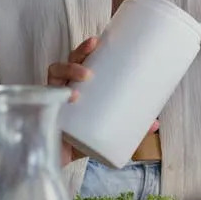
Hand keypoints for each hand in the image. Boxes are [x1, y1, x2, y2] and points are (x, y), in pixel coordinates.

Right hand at [48, 37, 160, 164]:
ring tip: (87, 75)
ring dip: (70, 68)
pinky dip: (57, 93)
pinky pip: (45, 97)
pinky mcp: (44, 111)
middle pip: (69, 60)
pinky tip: (71, 96)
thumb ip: (131, 127)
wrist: (60, 160)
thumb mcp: (107, 131)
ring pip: (55, 72)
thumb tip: (155, 123)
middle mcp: (63, 87)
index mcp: (78, 85)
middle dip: (80, 51)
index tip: (99, 39)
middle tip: (94, 46)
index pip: (80, 60)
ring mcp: (52, 97)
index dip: (86, 48)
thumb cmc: (82, 139)